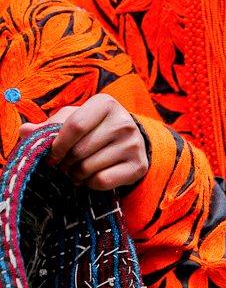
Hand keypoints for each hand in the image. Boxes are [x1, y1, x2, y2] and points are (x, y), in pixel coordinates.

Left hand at [19, 94, 148, 190]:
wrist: (129, 141)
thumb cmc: (94, 128)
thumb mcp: (73, 119)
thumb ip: (48, 126)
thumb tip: (25, 132)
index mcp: (106, 103)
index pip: (74, 126)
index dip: (58, 144)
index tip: (53, 154)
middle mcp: (124, 122)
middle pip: (80, 150)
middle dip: (65, 162)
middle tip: (64, 164)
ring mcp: (134, 144)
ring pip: (89, 168)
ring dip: (76, 174)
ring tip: (76, 170)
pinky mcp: (138, 166)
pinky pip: (102, 181)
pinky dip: (90, 184)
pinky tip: (91, 177)